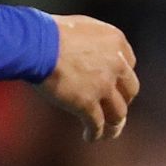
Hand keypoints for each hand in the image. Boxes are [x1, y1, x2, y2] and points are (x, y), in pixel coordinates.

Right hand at [36, 14, 138, 140]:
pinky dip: (95, 133)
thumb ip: (90, 42)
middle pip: (129, 89)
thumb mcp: (78, 28)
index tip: (112, 83)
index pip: (129, 64)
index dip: (120, 76)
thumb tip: (84, 54)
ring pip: (118, 112)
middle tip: (113, 107)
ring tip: (108, 132)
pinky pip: (97, 124)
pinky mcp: (87, 103)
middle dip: (122, 99)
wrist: (36, 43)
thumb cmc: (47, 32)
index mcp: (115, 42)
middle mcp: (116, 64)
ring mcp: (103, 86)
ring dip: (114, 124)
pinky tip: (89, 137)